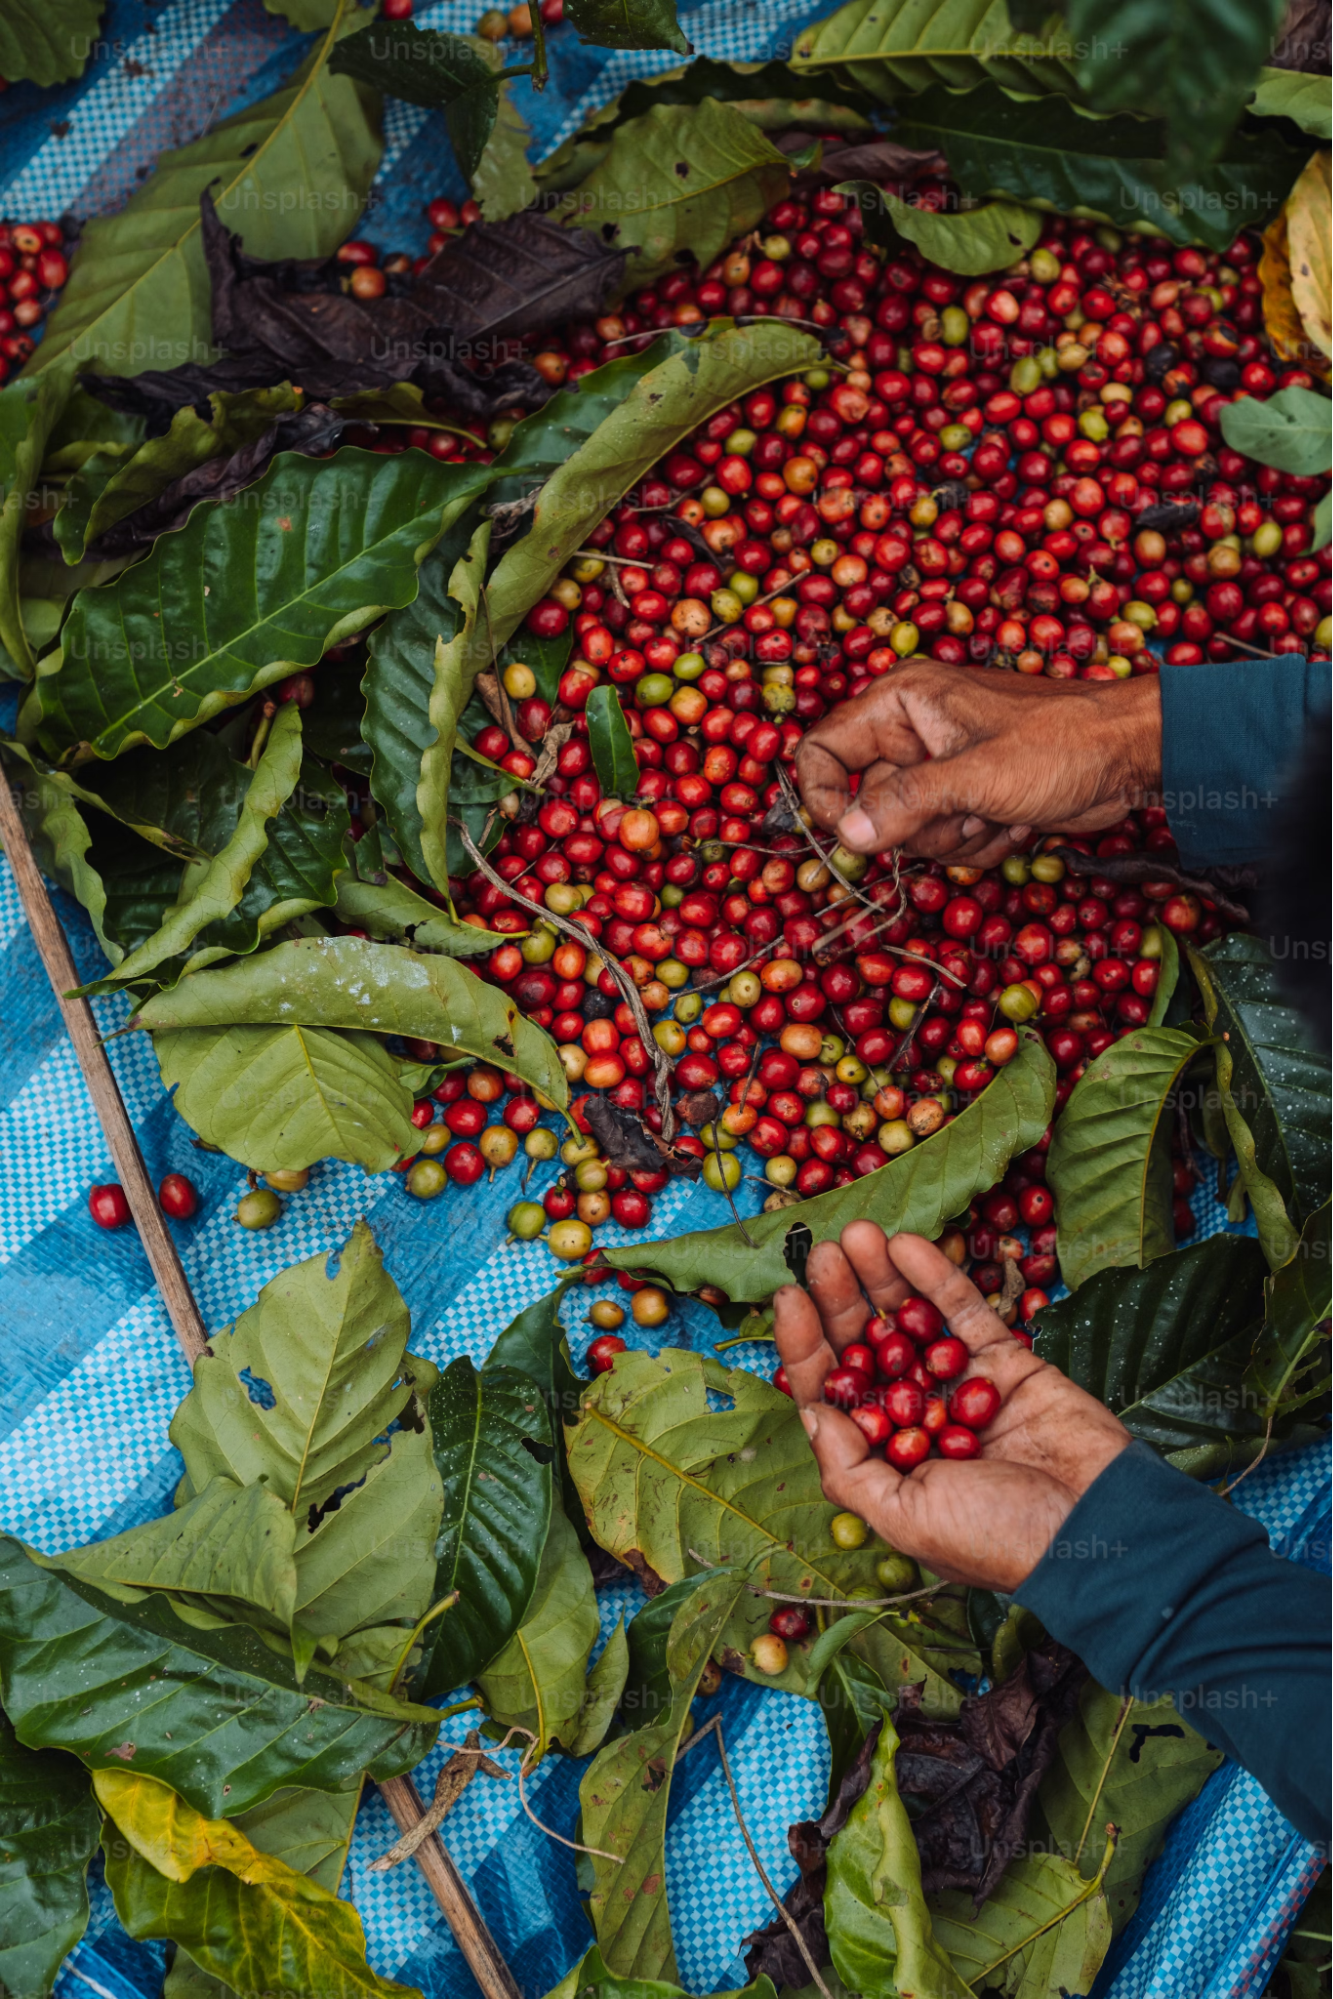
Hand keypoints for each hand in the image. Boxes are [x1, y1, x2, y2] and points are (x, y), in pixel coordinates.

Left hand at [774, 1224, 1130, 1590]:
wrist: (1099, 1527)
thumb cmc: (998, 1539)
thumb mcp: (906, 1517)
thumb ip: (850, 1469)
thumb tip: (811, 1413)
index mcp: (885, 1460)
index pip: (833, 1392)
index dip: (806, 1345)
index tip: (790, 1298)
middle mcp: (917, 1419)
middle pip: (865, 1348)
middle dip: (841, 1299)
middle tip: (824, 1252)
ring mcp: (960, 1386)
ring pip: (910, 1322)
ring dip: (881, 1279)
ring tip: (858, 1233)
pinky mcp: (1005, 1362)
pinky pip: (963, 1312)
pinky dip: (934, 1278)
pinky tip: (905, 1243)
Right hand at [794, 660, 1161, 866]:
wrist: (1131, 755)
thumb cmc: (1063, 744)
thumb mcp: (978, 775)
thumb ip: (906, 803)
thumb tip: (847, 835)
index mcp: (900, 702)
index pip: (822, 750)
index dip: (825, 798)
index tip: (852, 835)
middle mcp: (911, 731)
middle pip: (868, 803)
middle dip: (921, 824)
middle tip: (969, 810)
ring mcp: (939, 767)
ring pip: (907, 831)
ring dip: (956, 838)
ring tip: (1000, 810)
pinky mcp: (966, 797)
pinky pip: (943, 842)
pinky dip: (979, 844)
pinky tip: (1015, 820)